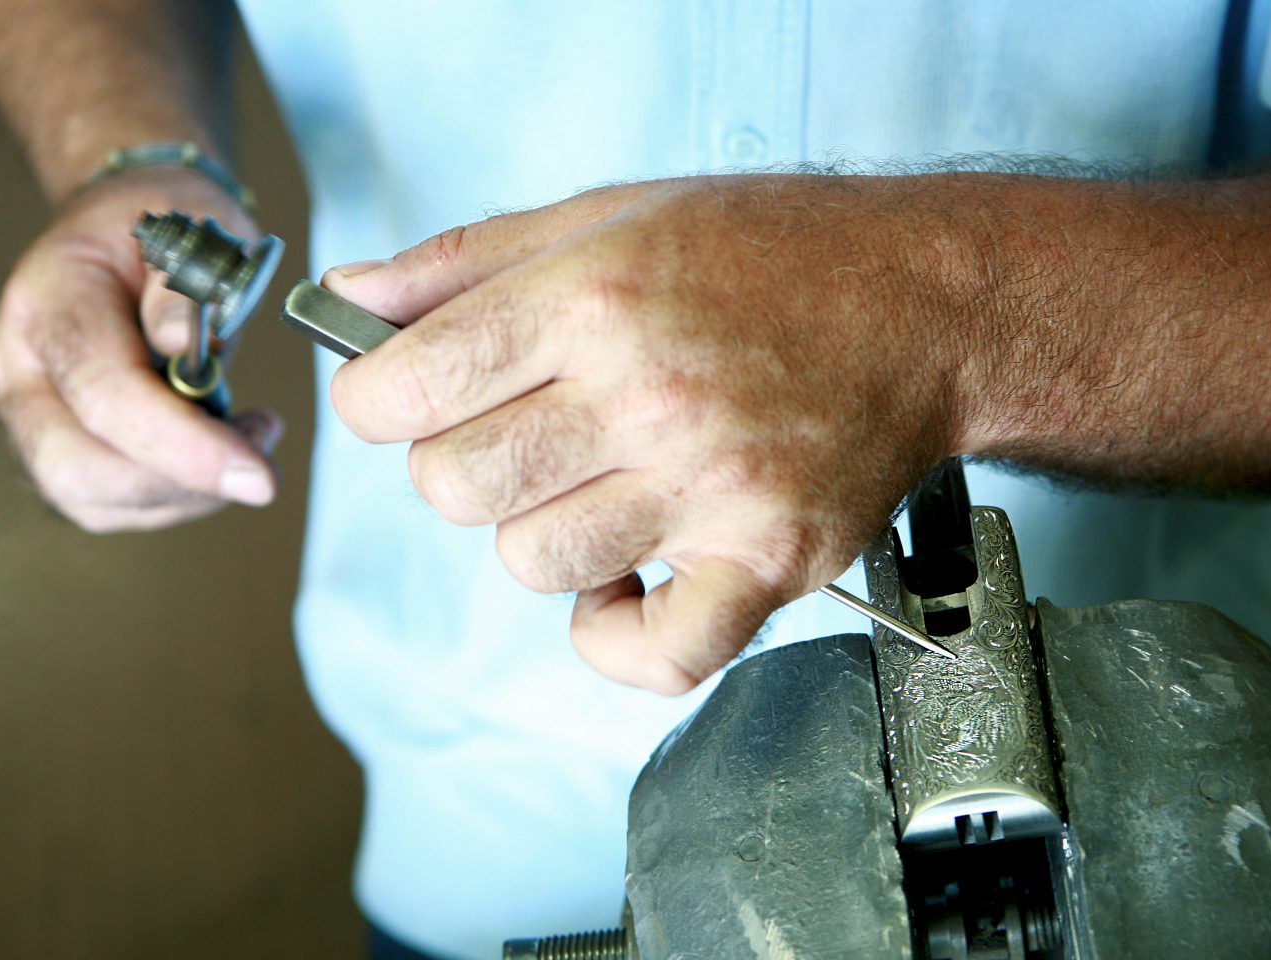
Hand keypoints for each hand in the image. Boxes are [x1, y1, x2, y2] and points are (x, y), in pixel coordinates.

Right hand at [0, 167, 283, 531]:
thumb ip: (187, 287)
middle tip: (258, 458)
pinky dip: (175, 496)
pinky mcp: (59, 444)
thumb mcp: (196, 227)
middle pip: (77, 467)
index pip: (104, 393)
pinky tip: (218, 452)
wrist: (127, 226)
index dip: (182, 444)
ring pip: (91, 498)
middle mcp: (22, 364)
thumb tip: (179, 347)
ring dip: (185, 494)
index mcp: (51, 299)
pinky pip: (110, 503)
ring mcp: (32, 411)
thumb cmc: (166, 225)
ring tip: (248, 439)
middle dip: (180, 483)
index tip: (258, 472)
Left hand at [327, 176, 963, 693]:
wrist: (923, 302)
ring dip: (544, 533)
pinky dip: (616, 638)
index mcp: (594, 298)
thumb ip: (468, 260)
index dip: (375, 400)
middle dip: (458, 465)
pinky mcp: (770, 559)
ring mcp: (713, 488)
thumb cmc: (771, 255)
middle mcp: (649, 396)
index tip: (396, 400)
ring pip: (535, 563)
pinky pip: (654, 654)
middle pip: (453, 488)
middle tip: (519, 436)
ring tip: (599, 488)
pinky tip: (628, 584)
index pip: (404, 388)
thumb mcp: (610, 214)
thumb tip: (348, 295)